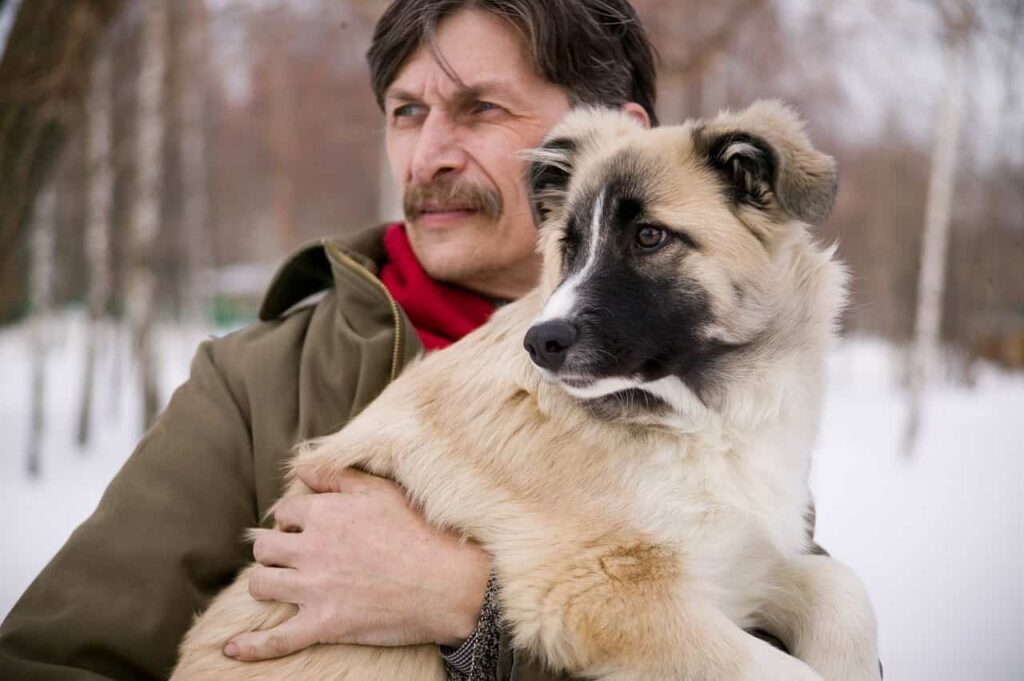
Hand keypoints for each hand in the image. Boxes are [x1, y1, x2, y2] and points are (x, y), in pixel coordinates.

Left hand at [223, 467, 490, 660]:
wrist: (448, 582)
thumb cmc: (421, 532)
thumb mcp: (381, 490)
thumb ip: (337, 475)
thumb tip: (301, 468)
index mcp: (325, 513)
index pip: (286, 511)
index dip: (294, 518)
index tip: (307, 526)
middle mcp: (312, 548)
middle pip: (266, 546)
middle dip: (274, 549)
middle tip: (293, 554)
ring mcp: (315, 589)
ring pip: (262, 583)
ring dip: (265, 581)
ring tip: (278, 582)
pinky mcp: (324, 625)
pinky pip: (276, 639)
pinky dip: (251, 646)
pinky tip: (232, 648)